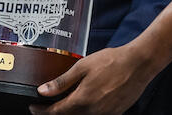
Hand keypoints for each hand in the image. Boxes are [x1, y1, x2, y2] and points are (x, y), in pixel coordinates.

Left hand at [30, 43, 159, 114]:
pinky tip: (82, 103)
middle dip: (53, 114)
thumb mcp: (82, 67)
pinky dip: (85, 112)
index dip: (42, 111)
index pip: (56, 112)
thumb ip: (62, 82)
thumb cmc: (112, 62)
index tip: (33, 107)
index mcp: (82, 100)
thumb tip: (43, 91)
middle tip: (44, 107)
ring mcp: (105, 114)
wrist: (138, 64)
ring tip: (62, 104)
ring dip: (69, 113)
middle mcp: (93, 112)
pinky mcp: (115, 113)